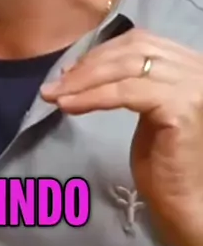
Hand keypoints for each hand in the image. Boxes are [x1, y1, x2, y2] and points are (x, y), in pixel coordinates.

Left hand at [42, 29, 202, 245]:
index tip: (70, 71)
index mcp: (189, 63)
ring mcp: (192, 86)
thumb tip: (82, 66)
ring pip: (126, 69)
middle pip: (133, 50)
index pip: (140, 42)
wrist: (185, 203)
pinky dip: (93, 97)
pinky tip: (69, 106)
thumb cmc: (164, 160)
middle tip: (57, 83)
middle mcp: (197, 68)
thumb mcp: (144, 106)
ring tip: (56, 95)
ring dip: (84, 80)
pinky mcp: (180, 107)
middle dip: (89, 65)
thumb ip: (128, 80)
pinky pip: (125, 93)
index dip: (102, 53)